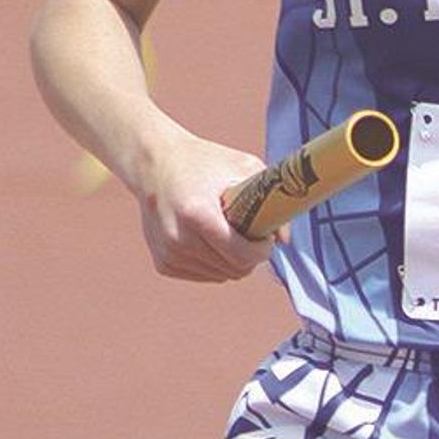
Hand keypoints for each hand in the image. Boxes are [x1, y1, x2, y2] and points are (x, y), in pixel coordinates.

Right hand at [136, 131, 275, 281]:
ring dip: (232, 260)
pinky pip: (204, 275)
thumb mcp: (242, 168)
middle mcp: (178, 238)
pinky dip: (214, 263)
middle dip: (250, 256)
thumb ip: (270, 201)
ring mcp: (168, 254)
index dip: (262, 250)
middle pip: (234, 269)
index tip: (265, 238)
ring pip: (221, 276)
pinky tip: (210, 239)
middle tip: (250, 235)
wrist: (153, 164)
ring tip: (228, 233)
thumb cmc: (201, 162)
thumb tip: (285, 239)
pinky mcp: (163, 263)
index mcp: (196, 214)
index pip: (241, 255)